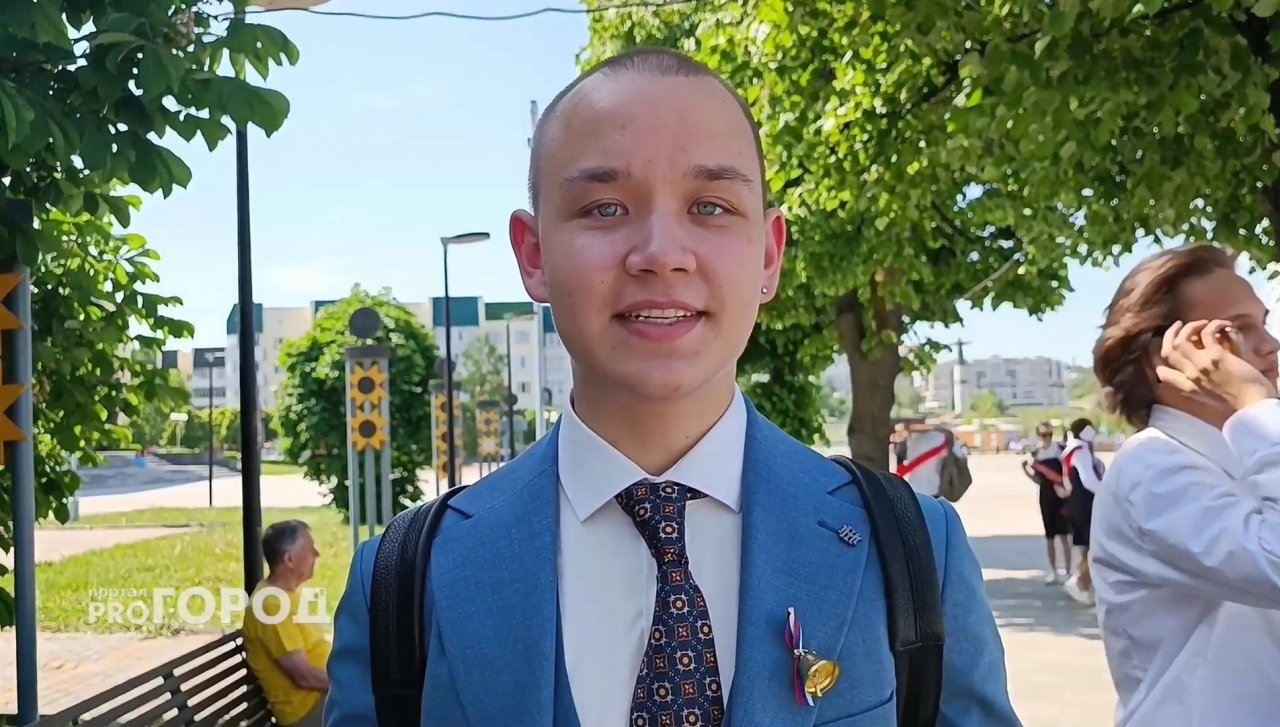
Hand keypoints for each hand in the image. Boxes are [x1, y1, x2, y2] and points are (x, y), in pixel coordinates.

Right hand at [1155, 320, 1278, 411]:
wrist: (1254, 407)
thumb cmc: (1239, 402)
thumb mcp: (1213, 396)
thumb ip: (1200, 383)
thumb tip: (1197, 367)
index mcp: (1188, 387)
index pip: (1162, 372)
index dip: (1158, 357)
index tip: (1168, 345)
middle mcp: (1190, 376)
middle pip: (1167, 351)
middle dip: (1170, 334)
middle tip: (1179, 325)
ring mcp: (1201, 366)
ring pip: (1182, 339)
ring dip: (1190, 327)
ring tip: (1202, 323)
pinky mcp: (1216, 357)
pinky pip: (1207, 333)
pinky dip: (1213, 325)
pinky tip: (1223, 324)